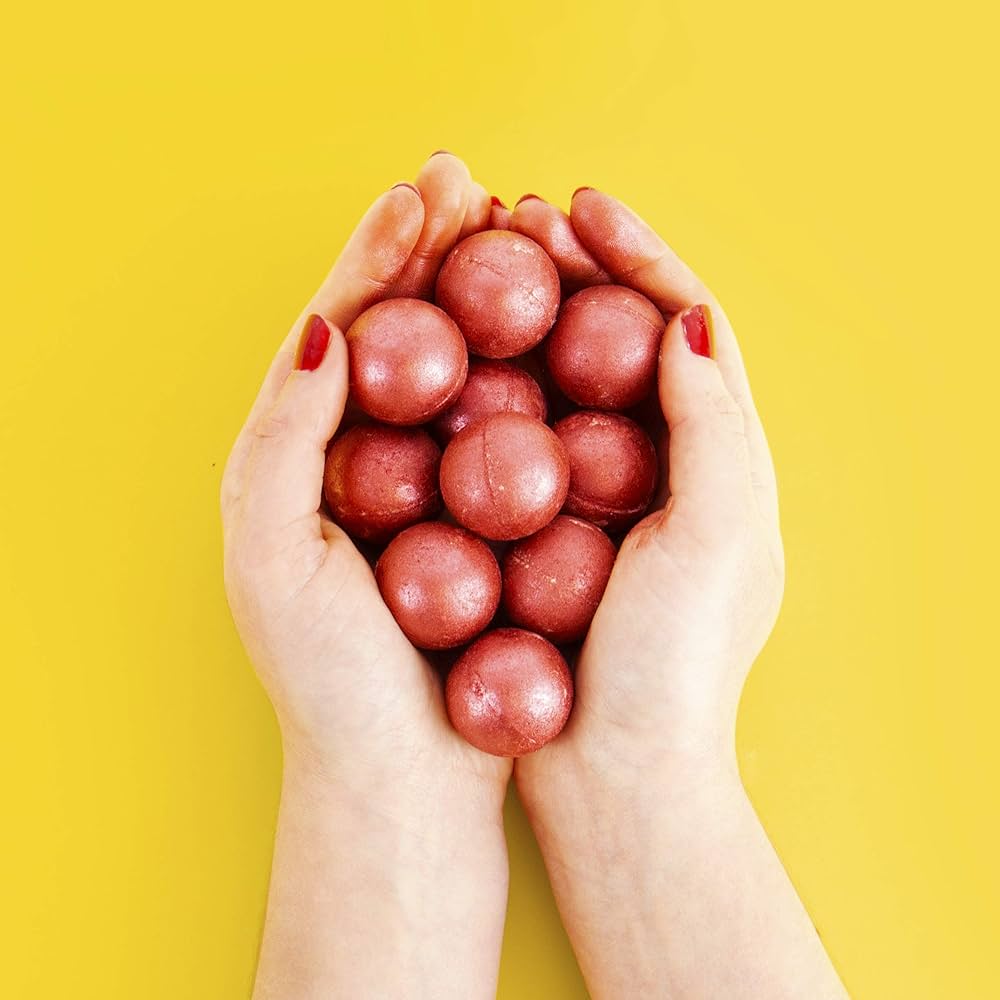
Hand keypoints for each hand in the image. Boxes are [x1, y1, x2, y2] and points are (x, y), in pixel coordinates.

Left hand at [221, 153, 504, 791]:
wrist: (404, 779)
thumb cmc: (330, 680)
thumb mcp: (273, 552)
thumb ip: (284, 432)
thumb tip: (324, 324)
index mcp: (300, 456)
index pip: (340, 329)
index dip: (376, 255)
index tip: (426, 192)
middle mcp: (365, 462)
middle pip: (400, 335)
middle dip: (431, 252)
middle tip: (472, 181)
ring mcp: (432, 489)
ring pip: (460, 371)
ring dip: (484, 296)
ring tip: (518, 230)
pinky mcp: (487, 524)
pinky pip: (510, 429)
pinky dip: (530, 372)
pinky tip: (561, 331)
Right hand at [512, 191, 844, 999]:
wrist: (616, 777)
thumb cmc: (675, 667)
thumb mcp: (720, 537)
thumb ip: (715, 423)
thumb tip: (685, 318)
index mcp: (720, 456)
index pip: (683, 322)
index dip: (637, 254)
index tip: (579, 206)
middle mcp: (661, 466)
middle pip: (615, 339)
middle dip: (570, 271)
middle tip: (509, 217)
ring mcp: (596, 499)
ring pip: (557, 382)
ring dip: (520, 319)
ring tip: (471, 265)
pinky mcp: (541, 533)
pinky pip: (511, 440)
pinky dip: (484, 392)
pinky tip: (440, 365)